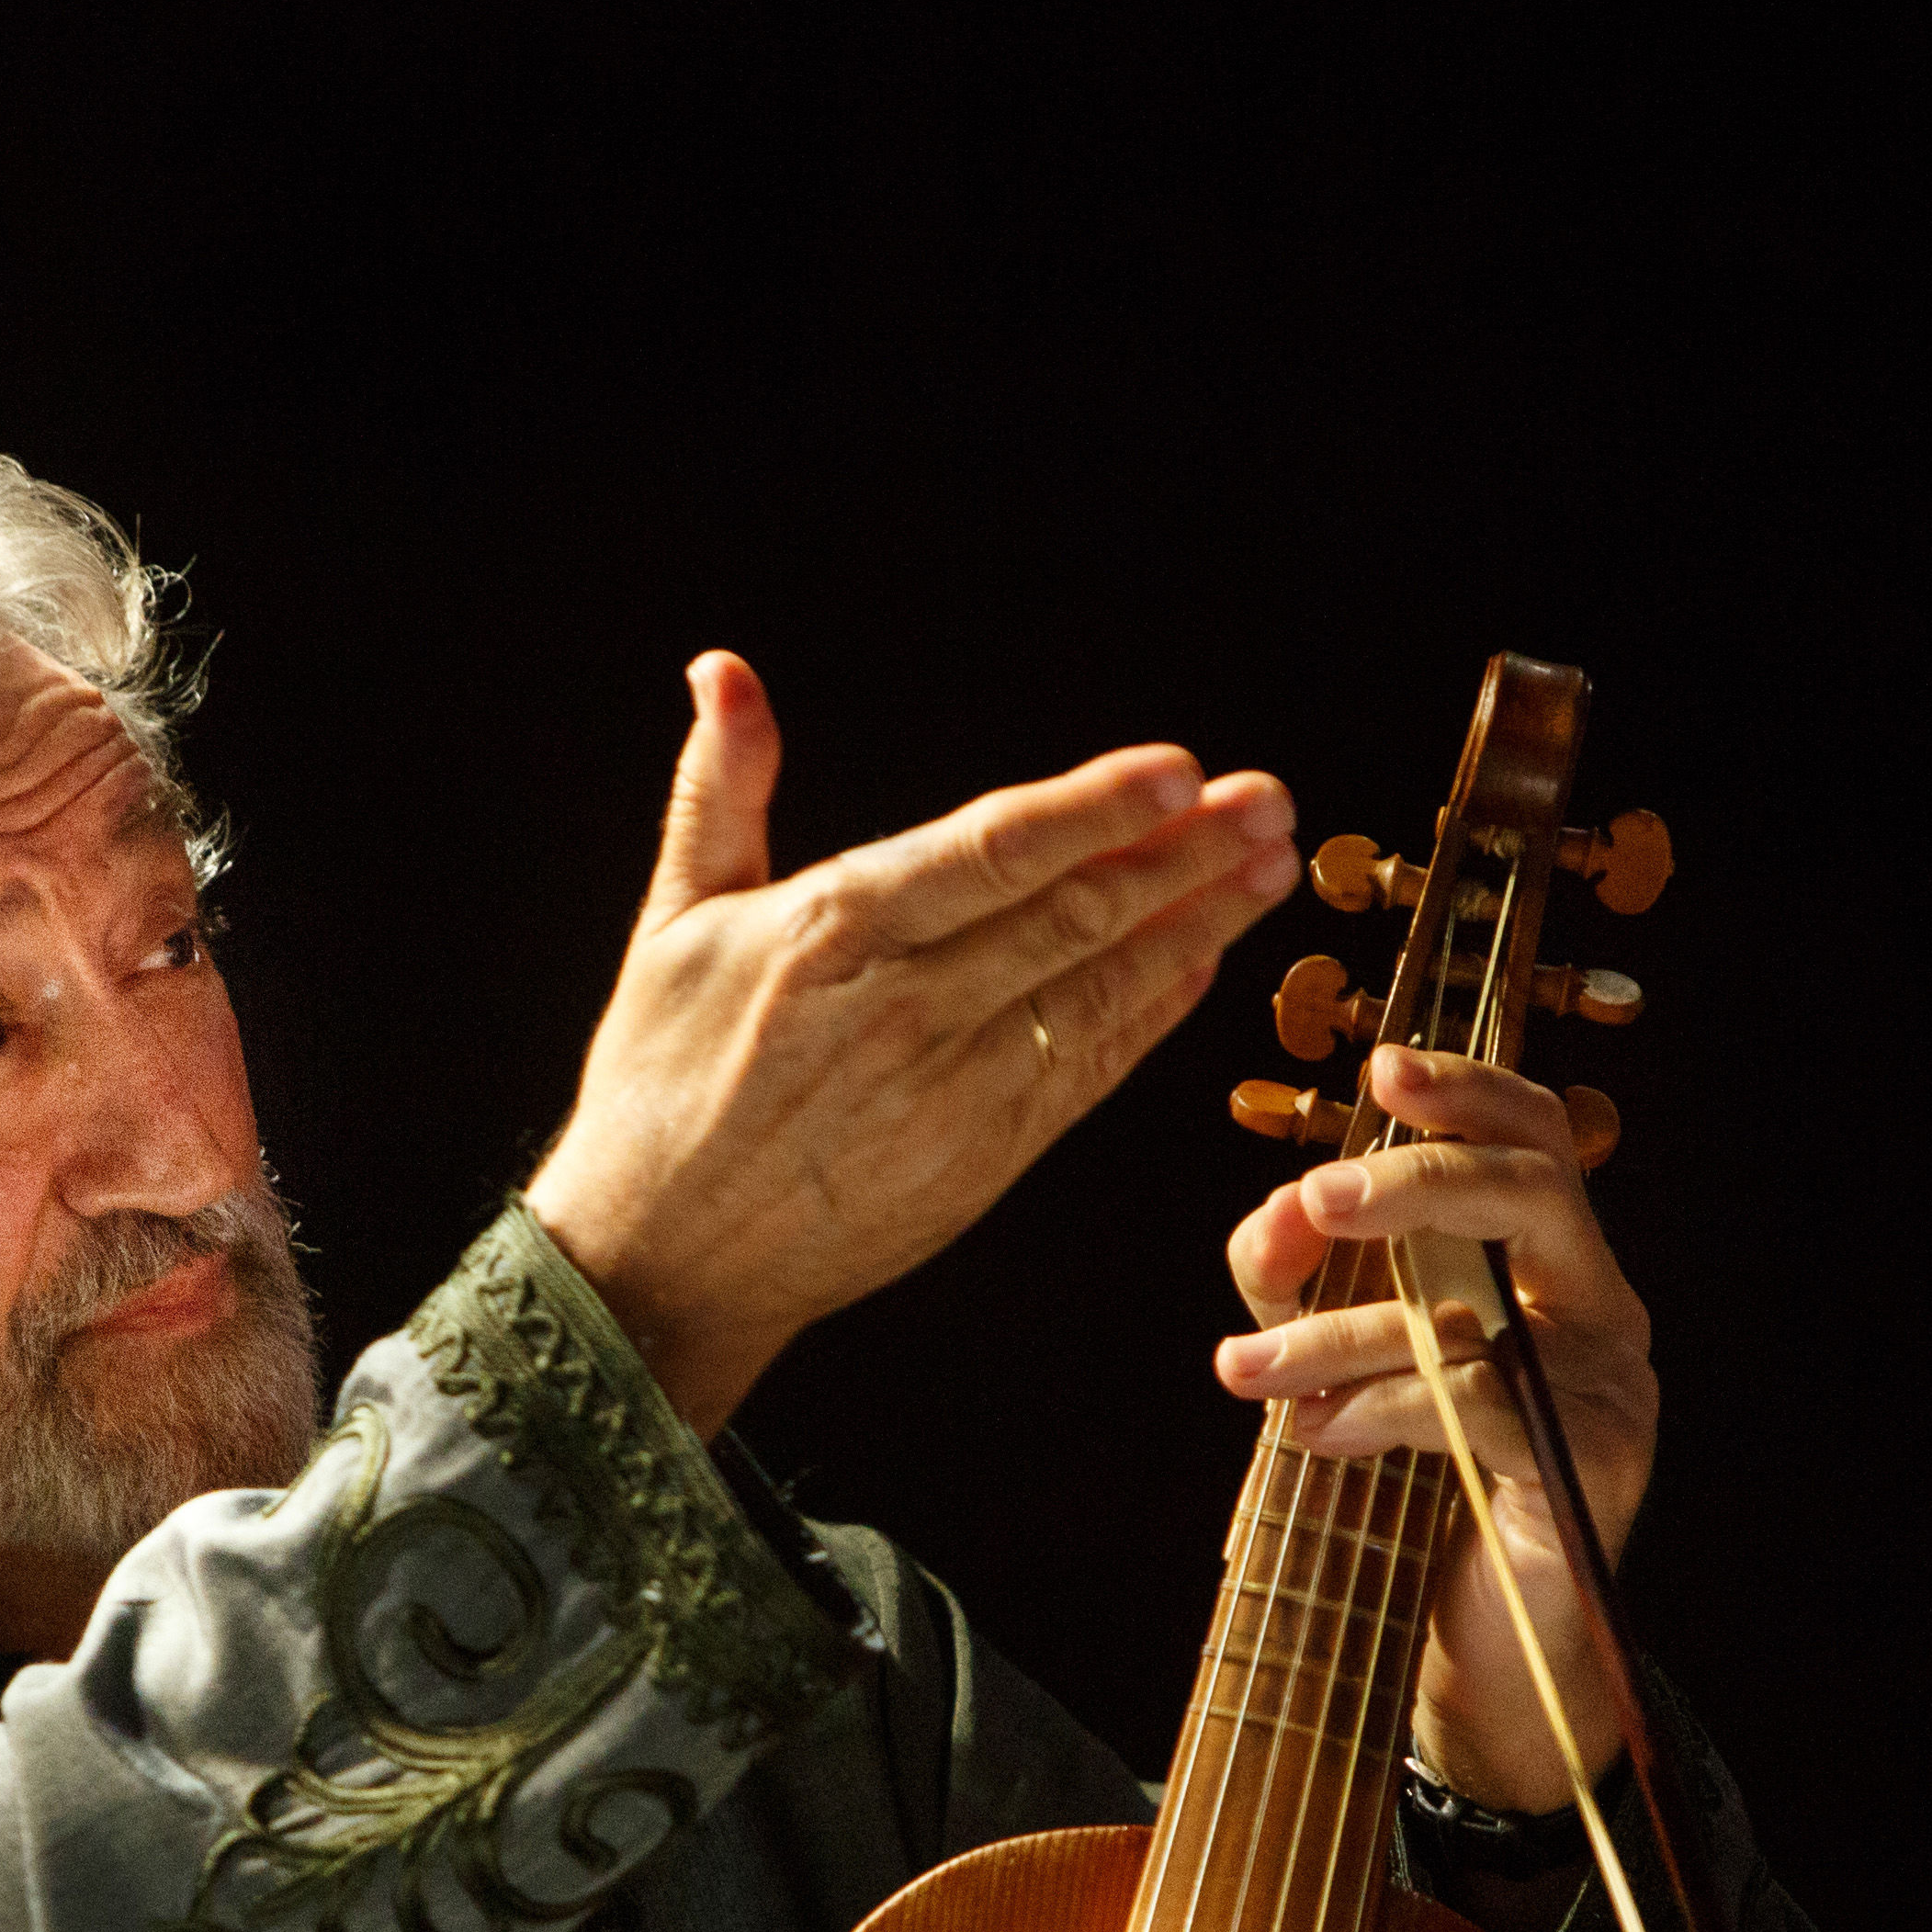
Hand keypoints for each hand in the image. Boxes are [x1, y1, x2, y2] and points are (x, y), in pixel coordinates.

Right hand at [527, 653, 1300, 1431]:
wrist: (660, 1258)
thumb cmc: (661, 1082)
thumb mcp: (673, 922)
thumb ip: (720, 791)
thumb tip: (724, 673)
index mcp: (832, 933)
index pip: (991, 854)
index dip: (1094, 811)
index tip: (1178, 771)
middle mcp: (905, 1009)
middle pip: (1071, 916)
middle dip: (1183, 856)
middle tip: (1270, 803)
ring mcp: (954, 1089)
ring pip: (1097, 991)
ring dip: (1196, 927)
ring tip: (1269, 868)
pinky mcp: (983, 1155)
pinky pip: (1087, 1071)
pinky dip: (1151, 1015)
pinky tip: (1204, 963)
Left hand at [1213, 1042, 1662, 1814]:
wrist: (1483, 1651)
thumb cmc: (1420, 1491)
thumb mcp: (1343, 1359)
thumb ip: (1301, 1280)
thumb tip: (1273, 1213)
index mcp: (1555, 1264)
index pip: (1537, 1136)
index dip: (1468, 1089)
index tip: (1383, 1068)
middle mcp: (1601, 1308)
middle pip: (1534, 1187)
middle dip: (1415, 1176)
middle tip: (1316, 1198)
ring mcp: (1609, 1387)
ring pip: (1479, 1308)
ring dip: (1341, 1331)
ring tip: (1248, 1370)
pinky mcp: (1589, 1466)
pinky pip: (1475, 1403)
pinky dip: (1378, 1409)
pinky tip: (1315, 1431)